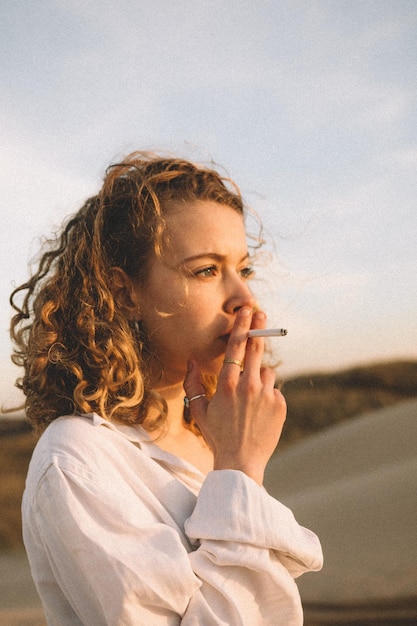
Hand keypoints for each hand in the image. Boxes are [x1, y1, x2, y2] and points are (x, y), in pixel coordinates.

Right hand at [184, 307, 286, 484]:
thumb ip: (192, 383)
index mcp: (227, 384)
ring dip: (260, 376)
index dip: (241, 326)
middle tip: (261, 314)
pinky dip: (268, 395)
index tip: (246, 310)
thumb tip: (192, 360)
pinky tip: (259, 412)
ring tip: (251, 398)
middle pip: (257, 348)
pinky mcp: (280, 405)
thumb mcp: (198, 410)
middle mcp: (249, 385)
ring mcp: (267, 395)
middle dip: (259, 328)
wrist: (241, 462)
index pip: (236, 347)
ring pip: (267, 371)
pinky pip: (274, 390)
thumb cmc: (216, 436)